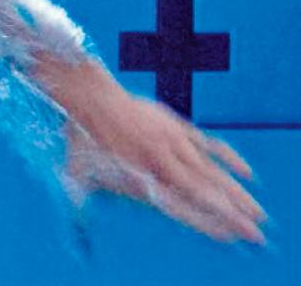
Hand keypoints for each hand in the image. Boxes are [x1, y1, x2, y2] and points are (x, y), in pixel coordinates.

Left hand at [64, 91, 266, 243]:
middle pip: (204, 195)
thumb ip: (87, 195)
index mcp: (139, 179)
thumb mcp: (78, 172)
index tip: (228, 236)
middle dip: (231, 215)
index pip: (181, 208)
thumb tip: (80, 210)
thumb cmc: (81, 136)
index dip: (206, 223)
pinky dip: (230, 160)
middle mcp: (161, 164)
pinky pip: (211, 145)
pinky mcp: (177, 127)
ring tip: (255, 212)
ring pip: (212, 173)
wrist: (90, 98)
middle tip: (253, 233)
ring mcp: (173, 144)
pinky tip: (247, 174)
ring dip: (236, 194)